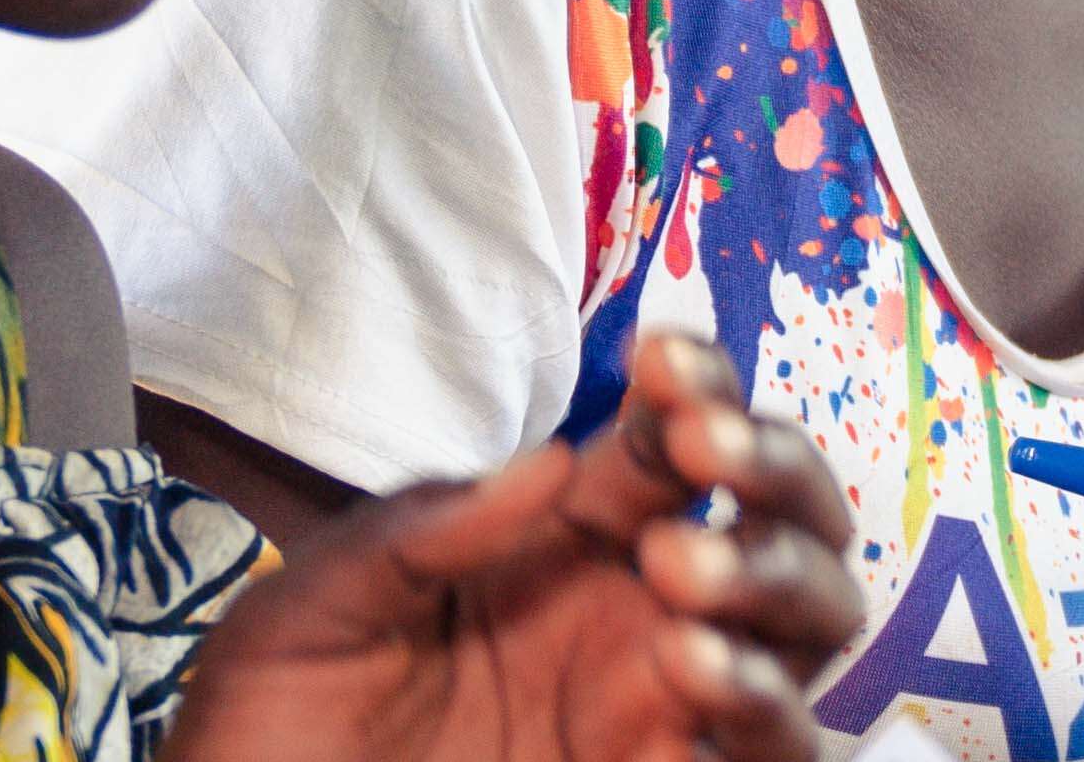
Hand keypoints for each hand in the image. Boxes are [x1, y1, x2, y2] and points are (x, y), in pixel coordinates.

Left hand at [173, 330, 867, 761]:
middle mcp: (637, 614)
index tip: (662, 362)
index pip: (678, 440)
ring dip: (778, 578)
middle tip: (703, 452)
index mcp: (566, 542)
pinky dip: (765, 706)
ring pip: (810, 627)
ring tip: (683, 569)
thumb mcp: (314, 607)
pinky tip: (693, 670)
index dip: (699, 384)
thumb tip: (556, 460)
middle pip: (788, 520)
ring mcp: (660, 708)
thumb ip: (419, 529)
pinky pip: (776, 750)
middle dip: (774, 468)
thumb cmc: (273, 732)